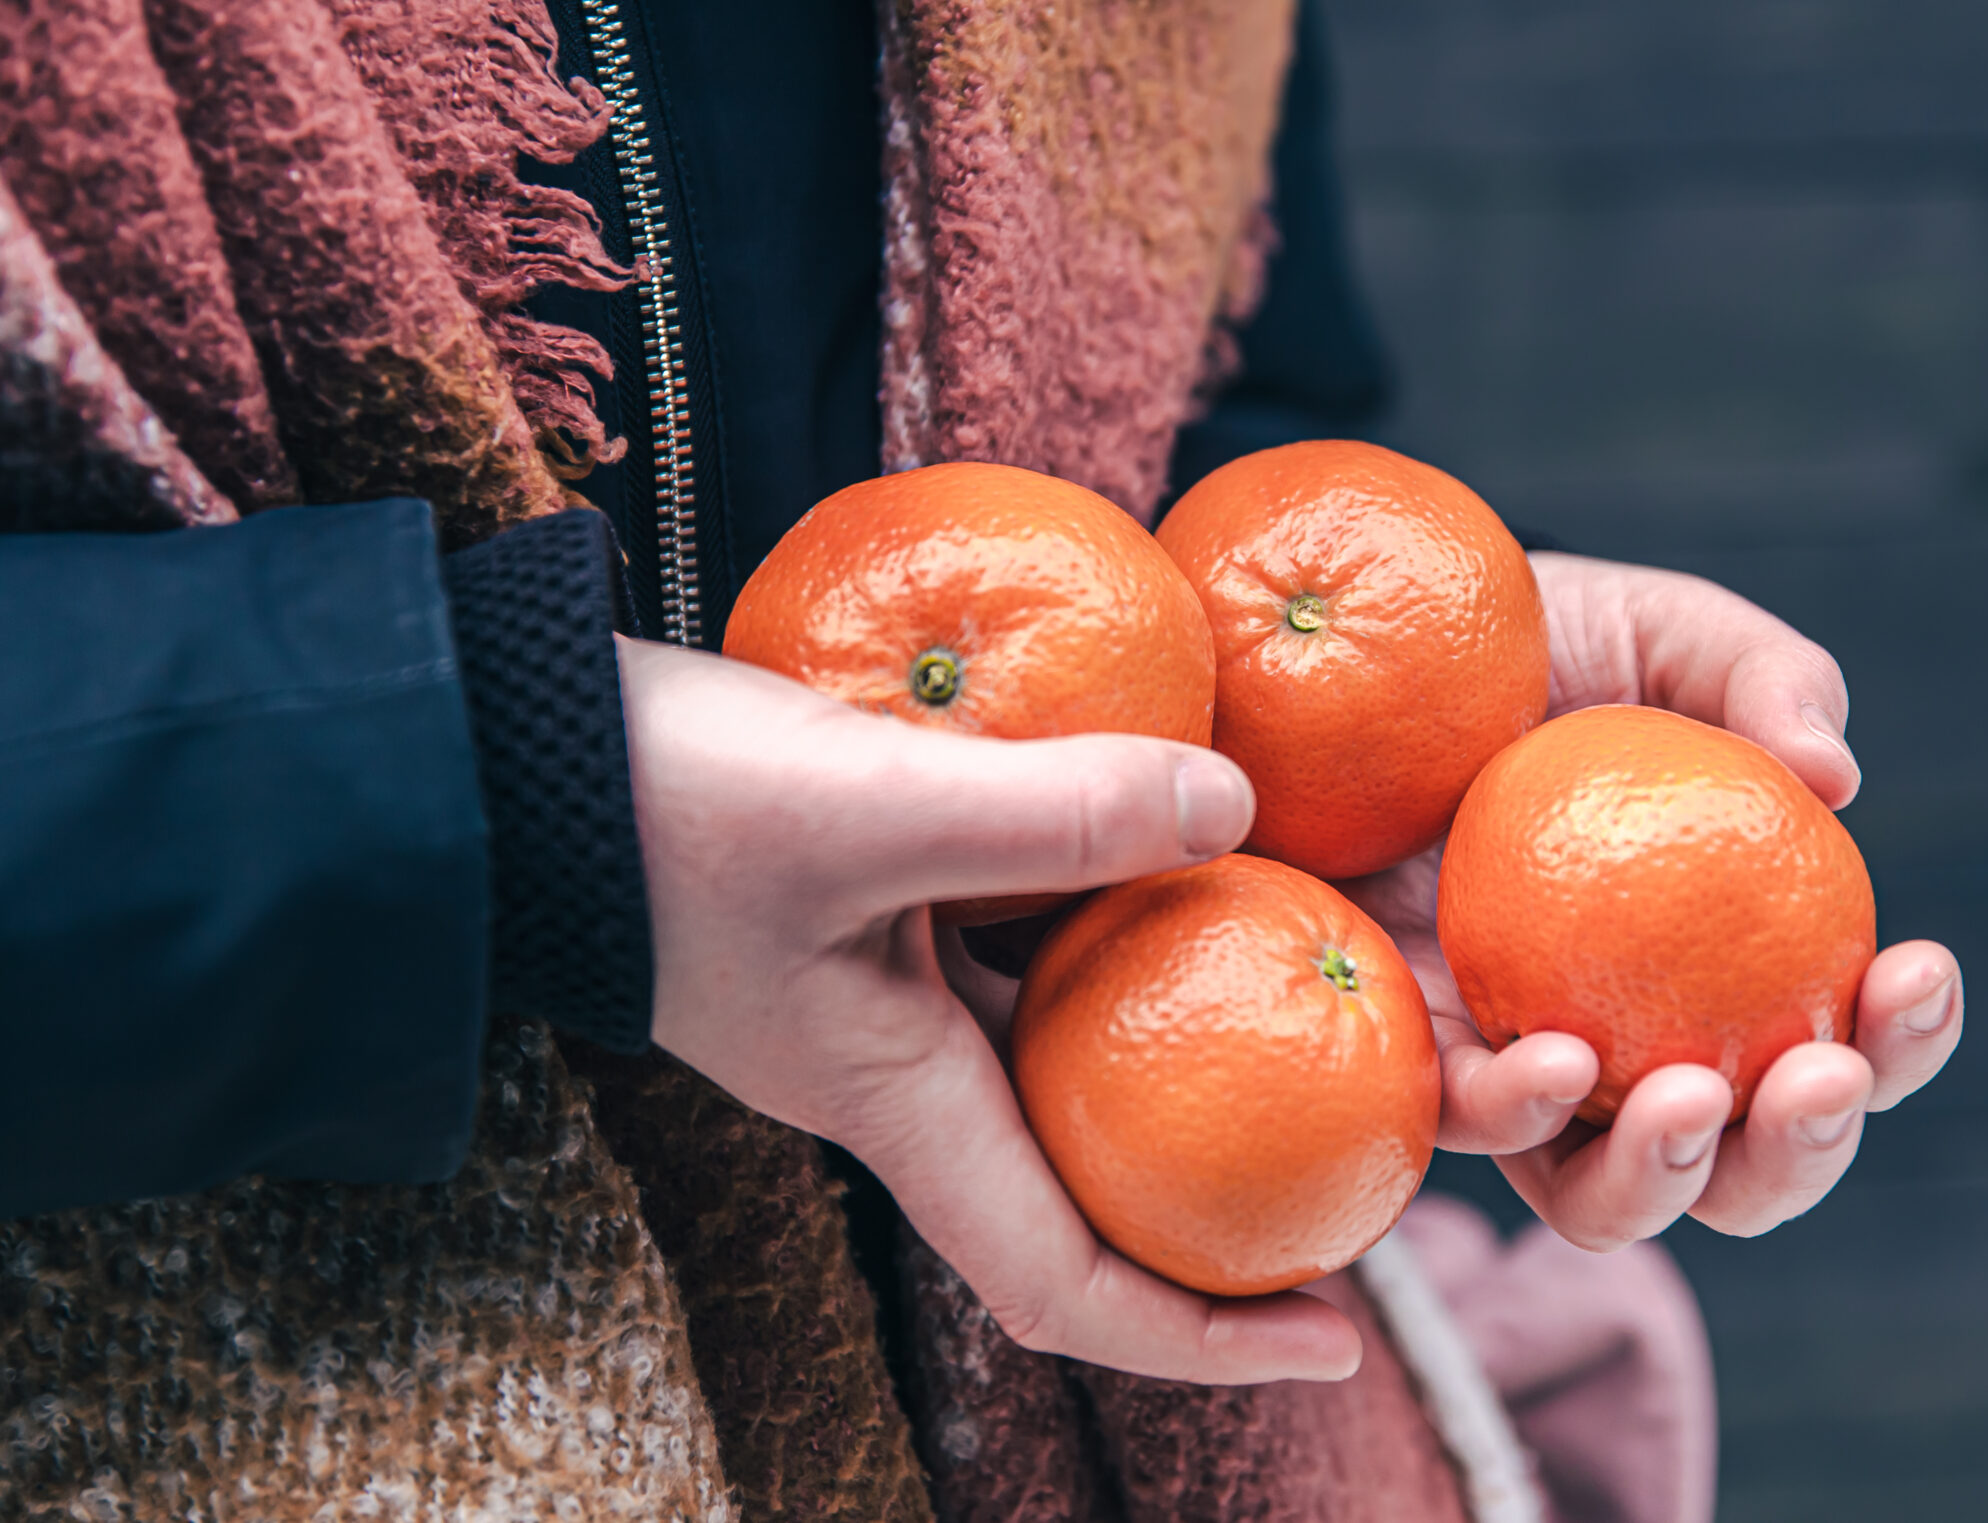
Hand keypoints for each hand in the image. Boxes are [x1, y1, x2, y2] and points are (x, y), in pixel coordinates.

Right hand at [616, 637, 1358, 1384]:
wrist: (514, 751)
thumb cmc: (661, 807)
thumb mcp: (862, 808)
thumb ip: (1046, 813)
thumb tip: (1235, 806)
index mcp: (903, 1106)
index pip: (1069, 1286)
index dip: (1207, 1338)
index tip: (1340, 1337)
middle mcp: (907, 1074)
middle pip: (1094, 1185)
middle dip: (1230, 1199)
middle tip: (1371, 1157)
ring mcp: (888, 995)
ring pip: (1071, 1054)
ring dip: (1189, 1043)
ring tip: (1313, 996)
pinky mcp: (878, 909)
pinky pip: (1029, 950)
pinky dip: (1112, 922)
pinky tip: (1180, 848)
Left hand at [1341, 553, 1964, 1249]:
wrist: (1367, 639)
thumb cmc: (1548, 644)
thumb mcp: (1670, 634)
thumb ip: (1766, 681)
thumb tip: (1833, 776)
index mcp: (1733, 966)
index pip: (1847, 1044)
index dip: (1902, 1042)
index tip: (1913, 969)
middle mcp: (1635, 1044)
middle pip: (1744, 1173)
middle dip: (1802, 1157)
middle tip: (1818, 1075)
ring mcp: (1517, 1065)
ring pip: (1602, 1197)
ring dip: (1668, 1177)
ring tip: (1690, 1104)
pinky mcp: (1406, 1052)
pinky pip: (1464, 1119)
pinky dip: (1518, 1110)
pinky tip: (1553, 1059)